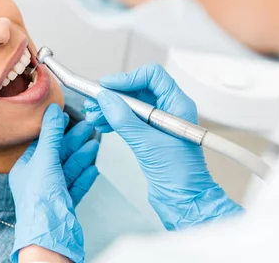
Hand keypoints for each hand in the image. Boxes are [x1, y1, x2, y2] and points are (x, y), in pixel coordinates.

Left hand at [9, 104, 97, 262]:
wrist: (49, 234)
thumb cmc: (40, 201)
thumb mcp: (45, 159)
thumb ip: (51, 134)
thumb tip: (52, 111)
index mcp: (25, 169)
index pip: (42, 144)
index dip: (56, 131)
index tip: (68, 118)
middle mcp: (37, 181)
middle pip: (59, 155)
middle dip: (74, 141)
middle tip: (88, 127)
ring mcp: (51, 194)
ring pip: (70, 170)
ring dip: (82, 156)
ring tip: (95, 145)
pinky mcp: (64, 205)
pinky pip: (76, 186)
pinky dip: (85, 176)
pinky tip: (93, 168)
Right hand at [84, 63, 242, 229]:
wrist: (185, 201)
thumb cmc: (179, 176)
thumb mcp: (147, 144)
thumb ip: (124, 120)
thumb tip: (106, 99)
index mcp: (178, 105)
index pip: (152, 77)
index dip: (128, 78)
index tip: (107, 86)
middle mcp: (170, 110)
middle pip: (138, 89)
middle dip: (114, 94)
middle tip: (95, 100)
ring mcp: (160, 123)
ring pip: (131, 104)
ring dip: (111, 107)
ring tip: (94, 115)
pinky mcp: (150, 135)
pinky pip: (129, 119)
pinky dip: (114, 119)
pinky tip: (102, 124)